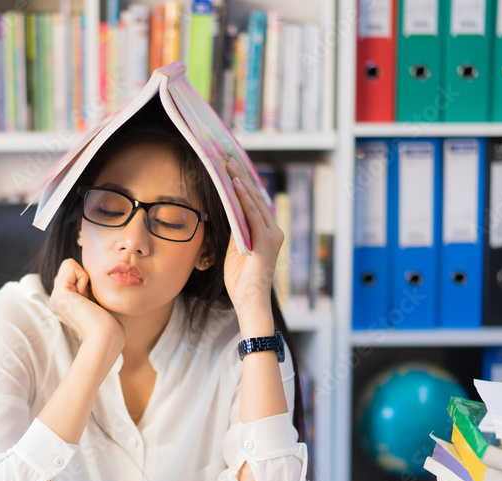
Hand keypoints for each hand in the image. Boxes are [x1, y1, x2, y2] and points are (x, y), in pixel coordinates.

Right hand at [50, 258, 124, 351]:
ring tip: (88, 301)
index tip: (93, 302)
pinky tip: (86, 298)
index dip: (87, 281)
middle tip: (91, 301)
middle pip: (69, 267)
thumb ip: (90, 291)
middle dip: (85, 278)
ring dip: (85, 279)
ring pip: (69, 264)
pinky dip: (83, 278)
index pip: (72, 273)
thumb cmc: (109, 326)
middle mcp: (57, 300)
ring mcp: (56, 297)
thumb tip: (91, 275)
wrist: (106, 339)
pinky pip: (71, 266)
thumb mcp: (97, 304)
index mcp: (65, 303)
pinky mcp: (60, 293)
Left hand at [223, 158, 282, 328]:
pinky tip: (236, 185)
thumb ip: (237, 230)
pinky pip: (254, 214)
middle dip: (241, 177)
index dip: (243, 184)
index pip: (254, 203)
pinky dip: (244, 198)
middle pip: (256, 198)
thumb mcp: (236, 249)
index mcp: (267, 232)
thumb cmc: (241, 280)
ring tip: (229, 166)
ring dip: (241, 182)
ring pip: (255, 202)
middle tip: (228, 160)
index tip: (231, 169)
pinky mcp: (267, 240)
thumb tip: (230, 211)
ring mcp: (272, 234)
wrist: (249, 300)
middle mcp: (273, 230)